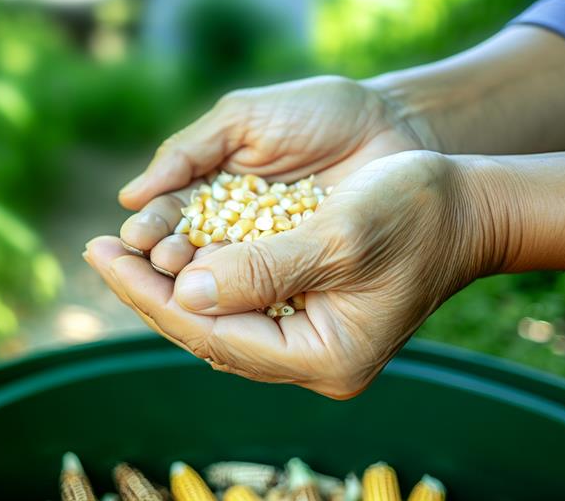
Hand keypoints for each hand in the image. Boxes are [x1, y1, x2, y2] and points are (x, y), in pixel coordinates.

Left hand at [86, 151, 502, 397]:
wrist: (469, 205)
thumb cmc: (416, 213)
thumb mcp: (339, 236)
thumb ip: (262, 270)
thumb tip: (184, 293)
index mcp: (325, 357)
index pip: (216, 335)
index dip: (152, 298)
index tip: (103, 257)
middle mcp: (312, 359)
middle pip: (208, 333)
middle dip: (148, 291)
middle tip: (94, 251)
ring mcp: (309, 340)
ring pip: (217, 319)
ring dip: (165, 284)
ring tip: (114, 250)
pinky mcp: (306, 313)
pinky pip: (237, 302)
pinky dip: (198, 276)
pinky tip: (164, 251)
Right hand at [116, 76, 423, 274]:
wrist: (402, 125)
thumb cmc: (324, 112)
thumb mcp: (248, 120)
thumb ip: (190, 152)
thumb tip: (130, 198)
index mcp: (212, 195)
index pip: (168, 228)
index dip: (147, 236)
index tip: (125, 243)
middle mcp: (236, 237)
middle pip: (187, 268)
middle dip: (160, 270)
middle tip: (147, 264)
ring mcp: (272, 264)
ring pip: (221, 293)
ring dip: (193, 291)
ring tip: (176, 275)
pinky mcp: (308, 285)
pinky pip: (266, 304)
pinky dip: (241, 303)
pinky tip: (221, 299)